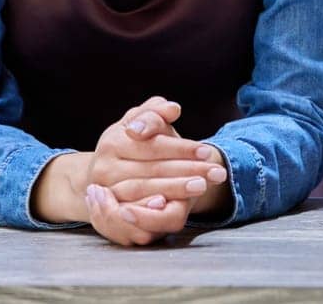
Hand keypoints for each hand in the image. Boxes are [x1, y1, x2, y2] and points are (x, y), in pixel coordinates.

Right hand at [84, 96, 225, 245]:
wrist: (110, 172)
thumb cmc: (132, 141)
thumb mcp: (140, 120)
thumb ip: (155, 111)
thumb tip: (172, 109)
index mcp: (111, 142)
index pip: (152, 145)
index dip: (181, 148)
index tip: (207, 151)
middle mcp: (105, 169)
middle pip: (152, 170)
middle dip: (187, 170)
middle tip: (217, 172)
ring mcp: (108, 192)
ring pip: (147, 191)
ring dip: (178, 189)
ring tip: (203, 186)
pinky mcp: (113, 213)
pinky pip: (139, 213)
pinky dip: (158, 211)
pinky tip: (178, 205)